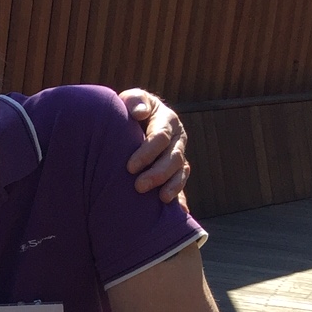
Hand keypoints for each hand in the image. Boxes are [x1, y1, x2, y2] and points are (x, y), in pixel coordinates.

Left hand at [119, 88, 189, 204]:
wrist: (133, 121)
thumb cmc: (129, 110)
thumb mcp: (132, 99)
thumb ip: (135, 101)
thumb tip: (139, 112)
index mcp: (167, 121)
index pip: (159, 137)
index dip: (146, 152)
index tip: (129, 167)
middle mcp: (177, 140)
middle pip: (174, 158)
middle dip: (158, 173)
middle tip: (139, 186)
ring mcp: (179, 156)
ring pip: (182, 172)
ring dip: (173, 186)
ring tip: (162, 199)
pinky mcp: (177, 172)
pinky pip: (182, 186)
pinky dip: (182, 199)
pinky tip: (180, 213)